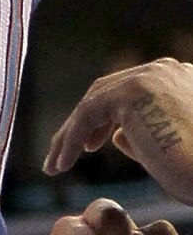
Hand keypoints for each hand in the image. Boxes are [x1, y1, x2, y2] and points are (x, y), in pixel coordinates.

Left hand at [46, 59, 192, 196]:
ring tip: (56, 164)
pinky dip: (70, 139)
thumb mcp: (166, 150)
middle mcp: (166, 70)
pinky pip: (88, 114)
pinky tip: (62, 164)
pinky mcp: (134, 92)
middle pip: (107, 91)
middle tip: (63, 155)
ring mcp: (151, 77)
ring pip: (94, 101)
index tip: (87, 145)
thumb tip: (115, 136)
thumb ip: (140, 136)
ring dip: (69, 133)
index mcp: (179, 79)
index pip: (129, 91)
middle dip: (81, 123)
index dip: (103, 118)